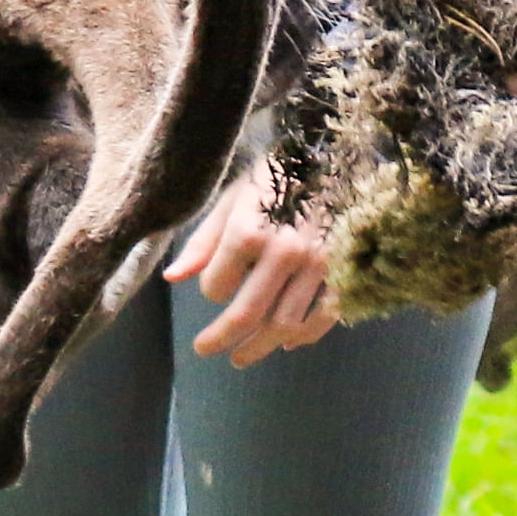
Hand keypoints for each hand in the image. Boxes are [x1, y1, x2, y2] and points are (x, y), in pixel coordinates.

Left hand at [163, 179, 339, 364]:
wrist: (335, 159)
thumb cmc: (276, 177)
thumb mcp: (233, 200)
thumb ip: (203, 242)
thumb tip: (172, 278)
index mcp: (250, 232)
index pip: (217, 287)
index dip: (210, 292)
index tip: (213, 287)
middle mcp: (284, 253)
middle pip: (248, 316)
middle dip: (222, 339)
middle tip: (205, 349)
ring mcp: (319, 267)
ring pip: (284, 326)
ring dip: (259, 347)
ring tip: (241, 356)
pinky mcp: (344, 273)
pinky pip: (322, 319)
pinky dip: (302, 337)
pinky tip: (285, 344)